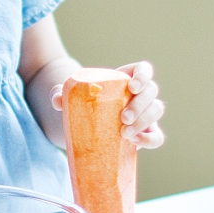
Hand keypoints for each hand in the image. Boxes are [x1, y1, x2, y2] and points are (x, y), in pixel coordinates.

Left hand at [51, 60, 166, 147]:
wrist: (89, 126)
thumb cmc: (83, 104)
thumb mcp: (72, 98)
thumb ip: (62, 94)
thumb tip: (56, 99)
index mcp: (128, 78)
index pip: (144, 70)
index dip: (143, 76)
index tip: (131, 86)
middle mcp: (141, 95)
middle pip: (152, 91)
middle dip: (140, 104)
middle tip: (123, 118)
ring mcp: (146, 113)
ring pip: (156, 110)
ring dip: (143, 121)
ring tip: (124, 133)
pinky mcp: (147, 133)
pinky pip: (157, 137)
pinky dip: (150, 139)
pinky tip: (135, 143)